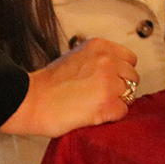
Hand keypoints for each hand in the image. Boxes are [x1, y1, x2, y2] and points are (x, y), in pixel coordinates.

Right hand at [0, 37, 138, 137]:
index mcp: (100, 47)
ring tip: (98, 106)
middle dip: (121, 88)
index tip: (112, 80)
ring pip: (130, 94)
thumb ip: (96, 59)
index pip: (130, 59)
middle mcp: (107, 61)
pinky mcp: (107, 104)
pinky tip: (95, 115)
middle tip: (103, 96)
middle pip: (133, 77)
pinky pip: (123, 111)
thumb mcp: (75, 56)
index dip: (122, 72)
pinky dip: (111, 116)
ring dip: (118, 102)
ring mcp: (108, 83)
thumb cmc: (48, 82)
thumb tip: (113, 70)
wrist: (31, 100)